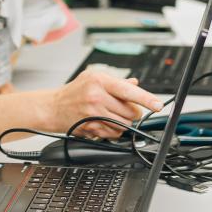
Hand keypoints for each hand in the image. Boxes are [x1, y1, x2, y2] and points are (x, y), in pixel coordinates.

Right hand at [44, 71, 161, 137]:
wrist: (53, 107)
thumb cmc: (74, 91)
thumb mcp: (92, 77)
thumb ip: (116, 81)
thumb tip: (135, 85)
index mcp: (99, 81)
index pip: (128, 91)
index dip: (146, 99)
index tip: (157, 105)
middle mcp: (96, 97)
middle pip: (131, 111)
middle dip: (131, 112)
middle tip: (121, 108)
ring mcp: (94, 114)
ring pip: (125, 125)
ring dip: (123, 122)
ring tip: (110, 114)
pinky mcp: (92, 128)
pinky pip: (114, 134)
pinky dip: (114, 130)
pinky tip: (104, 122)